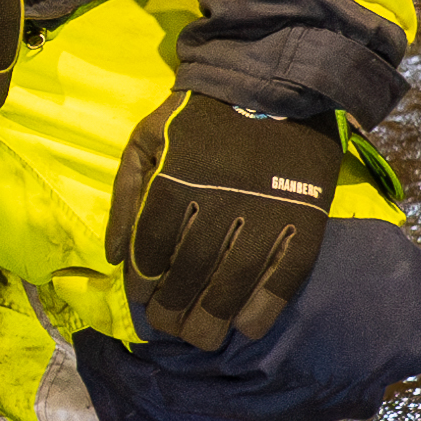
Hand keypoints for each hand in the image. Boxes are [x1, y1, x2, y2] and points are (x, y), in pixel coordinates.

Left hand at [109, 85, 340, 349]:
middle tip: (170, 327)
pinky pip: (285, 275)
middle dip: (174, 310)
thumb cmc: (196, 119)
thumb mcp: (144, 142)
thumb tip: (115, 258)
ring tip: (201, 336)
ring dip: (213, 318)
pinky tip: (247, 326)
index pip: (151, 250)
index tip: (144, 300)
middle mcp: (218, 200)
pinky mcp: (305, 218)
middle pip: (189, 274)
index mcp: (174, 181)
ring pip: (234, 281)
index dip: (143, 284)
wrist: (269, 83)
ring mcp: (265, 211)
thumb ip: (125, 197)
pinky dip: (264, 307)